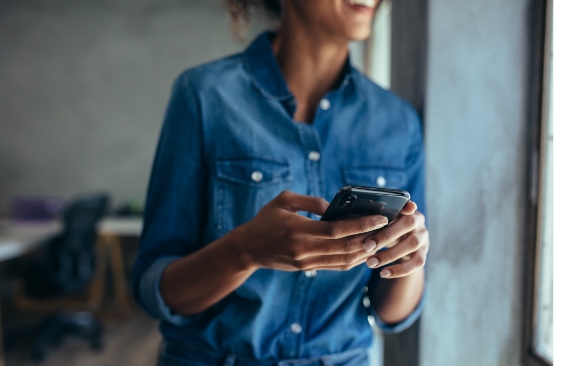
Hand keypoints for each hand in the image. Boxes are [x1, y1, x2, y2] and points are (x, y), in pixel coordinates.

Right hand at [234, 191, 389, 271]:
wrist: (247, 249)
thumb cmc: (264, 220)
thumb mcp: (284, 201)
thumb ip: (310, 201)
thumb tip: (334, 206)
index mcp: (298, 230)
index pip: (337, 230)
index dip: (361, 225)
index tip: (380, 218)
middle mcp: (304, 249)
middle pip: (345, 248)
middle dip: (370, 239)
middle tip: (388, 230)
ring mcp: (306, 262)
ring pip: (344, 260)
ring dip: (365, 252)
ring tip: (381, 240)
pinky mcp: (307, 268)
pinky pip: (336, 266)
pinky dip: (353, 259)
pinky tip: (364, 251)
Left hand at [362, 201, 428, 277]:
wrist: (402, 241)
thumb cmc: (386, 227)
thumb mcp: (381, 220)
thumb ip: (374, 217)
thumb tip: (357, 220)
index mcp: (407, 208)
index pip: (406, 204)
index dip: (403, 206)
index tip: (392, 211)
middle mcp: (418, 221)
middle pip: (407, 224)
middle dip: (385, 236)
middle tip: (366, 246)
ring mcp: (423, 237)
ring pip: (411, 245)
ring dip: (389, 255)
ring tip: (370, 263)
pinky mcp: (424, 253)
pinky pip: (417, 263)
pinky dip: (400, 270)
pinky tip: (383, 273)